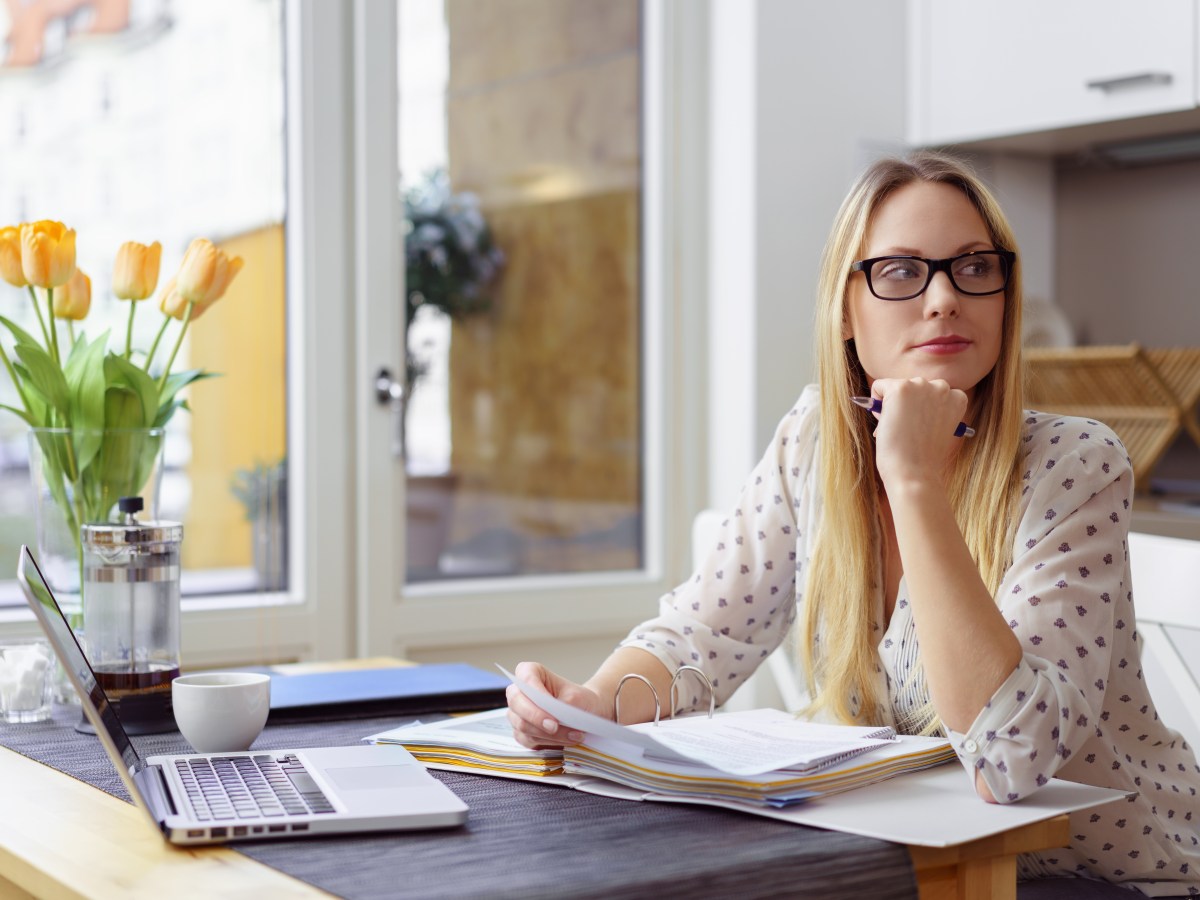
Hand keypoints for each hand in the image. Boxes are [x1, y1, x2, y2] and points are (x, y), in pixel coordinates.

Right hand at [505, 660, 607, 749]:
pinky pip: (528, 740)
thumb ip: (563, 705)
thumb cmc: (578, 699)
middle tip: (554, 726)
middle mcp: (519, 692)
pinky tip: (566, 741)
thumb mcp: (577, 697)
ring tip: (573, 734)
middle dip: (536, 717)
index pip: (525, 678)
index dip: (534, 691)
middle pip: (516, 703)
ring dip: (549, 734)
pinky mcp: (521, 733)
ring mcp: (517, 714)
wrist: (584, 713)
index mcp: (531, 673)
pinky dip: (549, 742)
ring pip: (523, 725)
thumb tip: (555, 717)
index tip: (550, 703)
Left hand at [869, 377, 968, 491]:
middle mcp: (942, 387)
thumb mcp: (939, 428)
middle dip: (907, 405)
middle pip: (914, 387)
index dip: (922, 410)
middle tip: (907, 430)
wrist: (914, 473)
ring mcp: (921, 386)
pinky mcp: (901, 388)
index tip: (921, 428)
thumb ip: (932, 410)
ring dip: (892, 404)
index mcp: (958, 397)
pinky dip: (875, 401)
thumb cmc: (924, 458)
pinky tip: (886, 421)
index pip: (931, 393)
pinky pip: (879, 386)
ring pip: (897, 386)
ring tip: (899, 428)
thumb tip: (907, 402)